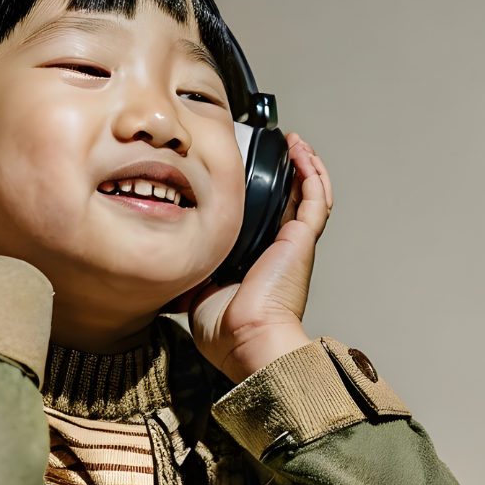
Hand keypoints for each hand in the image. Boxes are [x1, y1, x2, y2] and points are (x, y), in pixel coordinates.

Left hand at [188, 132, 332, 382]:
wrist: (247, 340)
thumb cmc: (227, 331)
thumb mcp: (194, 295)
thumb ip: (188, 273)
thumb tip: (169, 264)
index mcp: (257, 259)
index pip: (264, 217)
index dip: (260, 193)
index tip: (246, 171)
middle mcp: (279, 248)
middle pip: (290, 200)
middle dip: (285, 172)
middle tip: (275, 147)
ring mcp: (294, 243)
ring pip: (309, 195)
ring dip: (304, 166)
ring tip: (294, 143)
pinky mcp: (302, 239)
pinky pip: (315, 199)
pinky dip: (312, 173)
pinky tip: (300, 153)